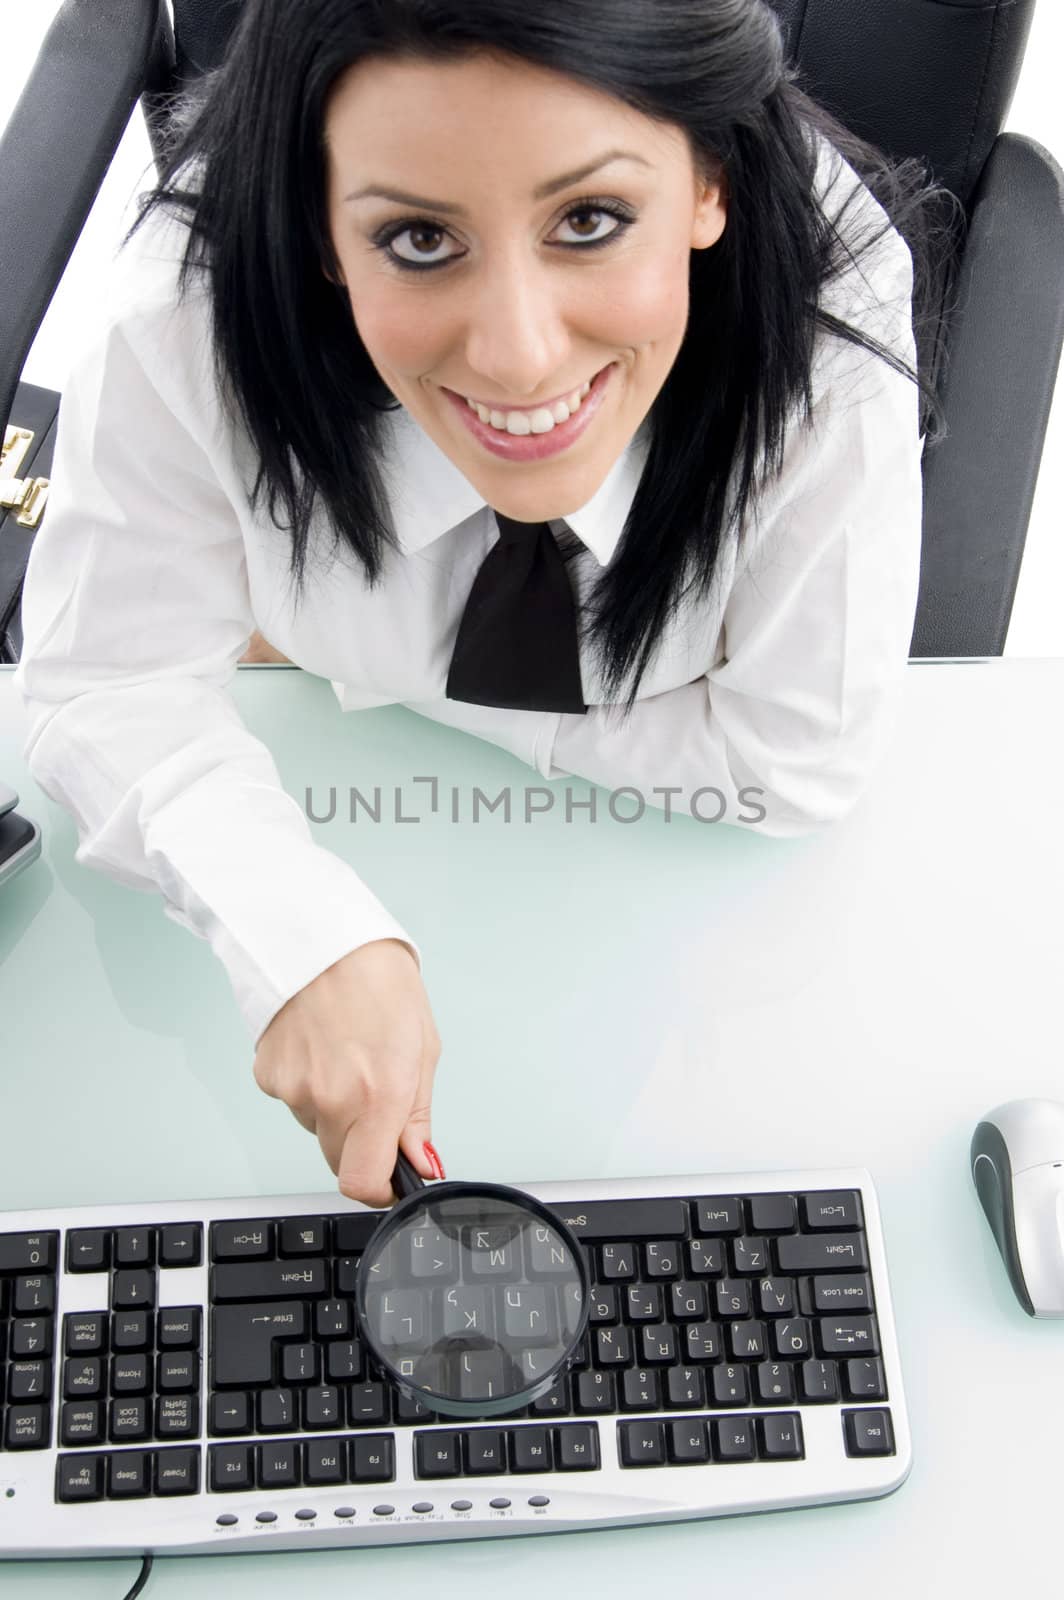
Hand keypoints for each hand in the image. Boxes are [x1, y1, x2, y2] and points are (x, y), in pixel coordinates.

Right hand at [252, 939, 440, 1205]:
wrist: (319, 934)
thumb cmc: (378, 978)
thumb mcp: (422, 1046)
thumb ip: (417, 1114)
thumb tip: (421, 1161)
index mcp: (378, 1094)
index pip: (364, 1183)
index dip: (380, 1188)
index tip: (391, 1177)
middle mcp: (331, 1099)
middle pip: (340, 1160)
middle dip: (361, 1143)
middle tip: (374, 1095)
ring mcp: (292, 1089)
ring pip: (317, 1126)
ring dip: (334, 1108)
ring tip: (346, 1053)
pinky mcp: (266, 1074)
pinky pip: (292, 1100)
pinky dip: (308, 1084)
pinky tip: (321, 1045)